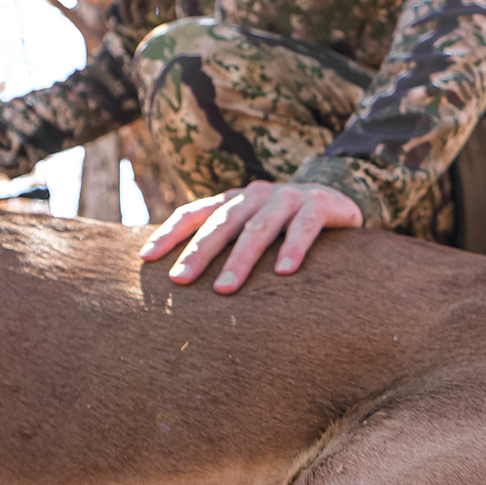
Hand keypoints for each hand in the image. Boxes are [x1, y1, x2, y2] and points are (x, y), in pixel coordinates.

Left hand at [139, 180, 361, 293]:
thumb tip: (179, 281)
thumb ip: (225, 244)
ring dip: (241, 259)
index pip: (194, 213)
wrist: (339, 199)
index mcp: (234, 200)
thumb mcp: (252, 228)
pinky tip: (283, 272)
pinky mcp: (320, 204)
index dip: (169, 233)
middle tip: (180, 281)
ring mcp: (288, 197)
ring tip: (225, 289)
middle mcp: (255, 195)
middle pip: (222, 222)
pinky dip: (293, 248)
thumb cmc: (285, 225)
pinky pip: (305, 227)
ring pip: (259, 227)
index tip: (146, 259)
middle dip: (199, 252)